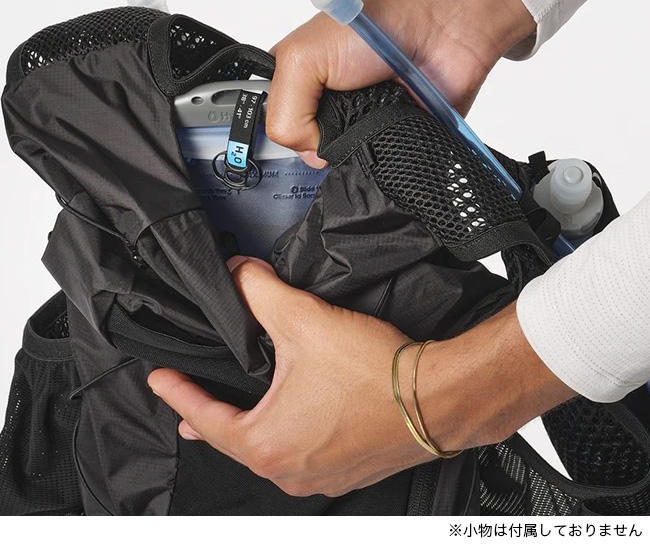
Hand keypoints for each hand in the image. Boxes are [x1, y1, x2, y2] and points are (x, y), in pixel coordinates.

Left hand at [148, 257, 574, 497]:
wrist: (439, 398)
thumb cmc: (376, 374)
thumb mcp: (304, 321)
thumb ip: (260, 292)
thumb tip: (240, 274)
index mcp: (267, 443)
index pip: (203, 418)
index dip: (176, 394)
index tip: (160, 379)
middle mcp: (290, 471)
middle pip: (234, 440)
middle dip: (209, 418)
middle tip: (190, 404)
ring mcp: (322, 477)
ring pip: (271, 450)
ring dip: (253, 427)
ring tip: (239, 413)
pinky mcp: (349, 470)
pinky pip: (304, 456)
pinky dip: (290, 436)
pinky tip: (296, 418)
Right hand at [266, 0, 535, 166]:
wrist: (441, 24)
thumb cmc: (379, 23)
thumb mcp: (301, 56)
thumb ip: (284, 111)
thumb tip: (308, 151)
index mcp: (301, 84)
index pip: (279, 129)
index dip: (289, 135)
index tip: (301, 130)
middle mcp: (330, 106)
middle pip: (311, 153)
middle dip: (323, 147)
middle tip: (340, 120)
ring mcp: (362, 124)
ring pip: (346, 164)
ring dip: (356, 151)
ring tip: (369, 119)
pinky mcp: (394, 138)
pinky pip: (383, 169)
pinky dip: (385, 159)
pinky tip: (388, 135)